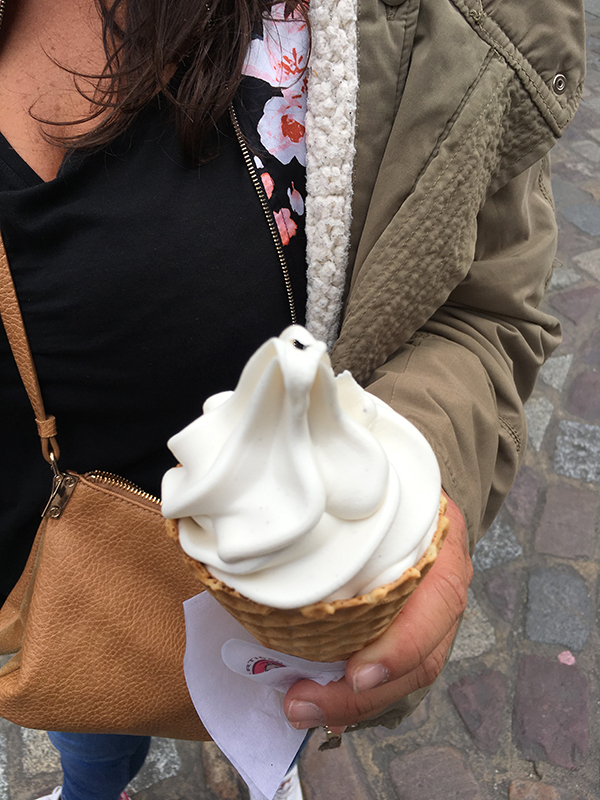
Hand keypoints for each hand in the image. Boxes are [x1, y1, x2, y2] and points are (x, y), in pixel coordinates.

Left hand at [283, 491, 471, 731]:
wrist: (409, 489)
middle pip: (422, 658)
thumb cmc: (386, 487)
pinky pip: (394, 674)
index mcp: (442, 546)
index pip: (439, 601)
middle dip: (363, 695)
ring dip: (356, 703)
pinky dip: (359, 696)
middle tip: (301, 704)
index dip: (401, 645)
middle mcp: (443, 587)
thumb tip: (264, 529)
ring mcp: (432, 615)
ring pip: (408, 676)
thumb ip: (339, 504)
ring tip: (303, 709)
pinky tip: (325, 706)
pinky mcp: (412, 631)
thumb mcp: (375, 480)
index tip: (355, 673)